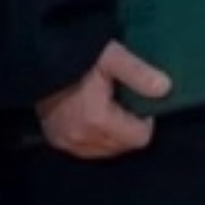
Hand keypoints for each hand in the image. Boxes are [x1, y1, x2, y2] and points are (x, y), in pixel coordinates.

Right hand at [37, 41, 170, 159]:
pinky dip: (95, 136)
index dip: (145, 120)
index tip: (138, 101)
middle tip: (123, 101)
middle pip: (123, 146)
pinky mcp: (55, 140)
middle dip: (129, 127)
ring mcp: (66, 142)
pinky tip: (93, 116)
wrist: (39, 58)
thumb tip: (165, 88)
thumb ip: (139, 74)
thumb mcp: (112, 57)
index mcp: (97, 120)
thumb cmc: (77, 55)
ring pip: (105, 150)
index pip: (139, 138)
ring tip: (108, 107)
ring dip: (112, 134)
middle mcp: (81, 138)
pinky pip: (86, 148)